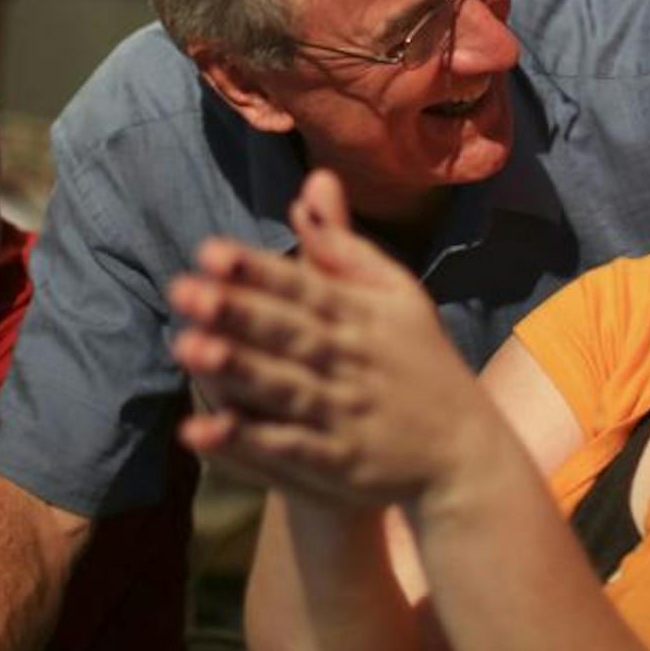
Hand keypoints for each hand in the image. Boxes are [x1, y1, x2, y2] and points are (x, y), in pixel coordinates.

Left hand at [171, 170, 500, 507]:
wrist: (466, 455)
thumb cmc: (422, 364)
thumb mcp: (397, 296)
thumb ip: (346, 247)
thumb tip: (309, 187)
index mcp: (364, 316)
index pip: (306, 287)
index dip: (259, 271)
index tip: (210, 251)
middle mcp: (353, 361)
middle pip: (290, 333)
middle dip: (238, 312)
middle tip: (183, 290)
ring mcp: (346, 414)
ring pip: (286, 388)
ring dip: (236, 370)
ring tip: (187, 348)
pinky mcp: (339, 462)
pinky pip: (289, 449)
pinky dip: (247, 440)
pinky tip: (201, 430)